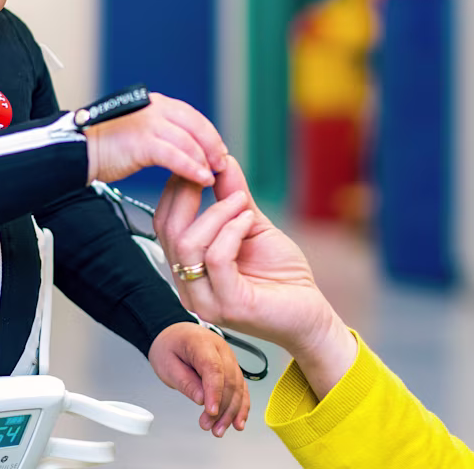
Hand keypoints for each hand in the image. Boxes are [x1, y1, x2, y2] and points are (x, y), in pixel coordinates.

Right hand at [85, 93, 227, 186]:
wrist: (78, 151)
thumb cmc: (109, 146)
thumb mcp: (143, 131)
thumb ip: (166, 133)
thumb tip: (192, 146)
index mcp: (156, 104)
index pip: (193, 117)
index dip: (209, 135)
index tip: (219, 151)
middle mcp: (154, 108)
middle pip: (196, 125)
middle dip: (212, 146)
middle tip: (221, 164)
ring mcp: (147, 123)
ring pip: (188, 141)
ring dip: (204, 160)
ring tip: (212, 175)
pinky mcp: (140, 142)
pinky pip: (174, 155)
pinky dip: (191, 167)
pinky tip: (200, 178)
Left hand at [147, 321, 249, 435]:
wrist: (175, 335)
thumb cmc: (170, 347)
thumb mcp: (167, 364)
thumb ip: (185, 381)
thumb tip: (201, 399)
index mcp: (203, 343)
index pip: (214, 367)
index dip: (214, 391)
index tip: (211, 412)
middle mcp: (221, 349)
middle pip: (229, 379)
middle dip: (222, 407)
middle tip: (208, 426)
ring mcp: (229, 358)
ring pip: (238, 385)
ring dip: (232, 410)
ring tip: (219, 430)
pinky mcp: (231, 367)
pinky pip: (241, 386)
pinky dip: (241, 405)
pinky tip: (238, 421)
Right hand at [153, 158, 357, 398]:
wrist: (309, 312)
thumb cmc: (282, 275)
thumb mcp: (253, 225)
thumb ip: (234, 197)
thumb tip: (223, 160)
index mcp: (190, 267)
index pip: (165, 223)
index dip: (177, 189)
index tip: (200, 162)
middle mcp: (190, 286)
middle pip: (168, 232)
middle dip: (187, 194)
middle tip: (212, 172)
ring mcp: (206, 300)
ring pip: (188, 245)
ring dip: (216, 213)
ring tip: (241, 201)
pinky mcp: (230, 306)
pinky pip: (217, 259)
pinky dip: (232, 231)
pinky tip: (248, 220)